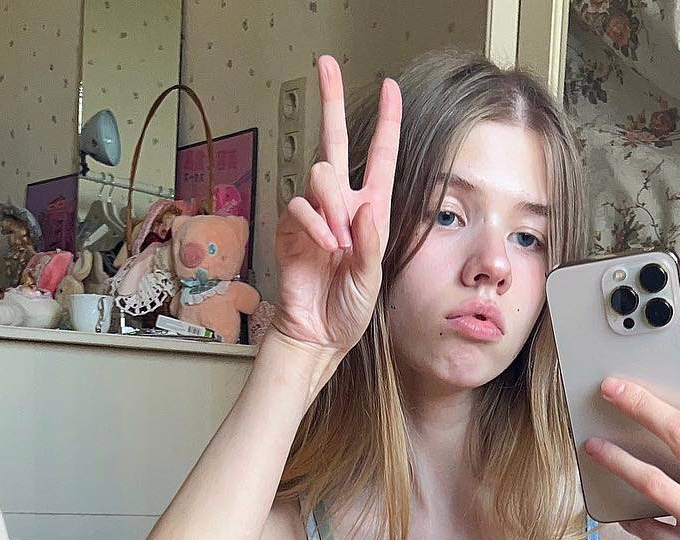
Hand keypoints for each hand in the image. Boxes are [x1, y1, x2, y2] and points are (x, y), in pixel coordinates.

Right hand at [268, 55, 399, 363]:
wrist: (318, 333)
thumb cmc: (348, 309)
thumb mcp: (372, 276)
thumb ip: (370, 241)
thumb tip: (363, 207)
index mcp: (370, 211)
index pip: (379, 156)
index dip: (386, 122)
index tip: (389, 87)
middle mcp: (341, 205)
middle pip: (333, 141)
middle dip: (331, 101)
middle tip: (326, 65)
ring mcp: (314, 214)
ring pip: (319, 176)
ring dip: (332, 206)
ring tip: (340, 243)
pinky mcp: (290, 228)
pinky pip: (299, 207)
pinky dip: (314, 224)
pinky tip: (325, 246)